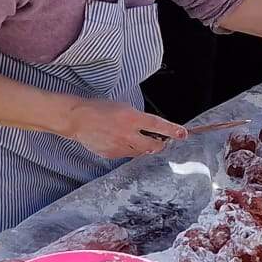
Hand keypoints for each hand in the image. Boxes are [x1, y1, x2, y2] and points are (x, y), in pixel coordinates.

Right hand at [66, 100, 188, 159]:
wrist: (78, 119)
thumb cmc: (100, 109)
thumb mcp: (123, 107)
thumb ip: (138, 118)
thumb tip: (151, 128)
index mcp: (132, 118)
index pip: (158, 125)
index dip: (172, 130)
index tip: (183, 134)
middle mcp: (127, 134)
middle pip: (153, 146)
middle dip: (160, 144)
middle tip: (160, 141)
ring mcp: (119, 146)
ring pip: (141, 152)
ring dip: (144, 147)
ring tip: (136, 138)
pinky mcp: (111, 154)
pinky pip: (127, 155)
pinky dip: (129, 149)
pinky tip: (120, 141)